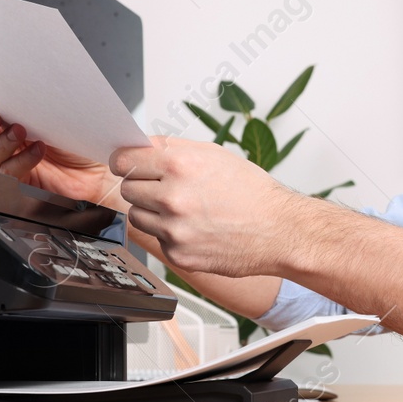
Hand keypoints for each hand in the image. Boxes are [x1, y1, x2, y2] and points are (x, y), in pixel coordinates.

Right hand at [0, 83, 120, 205]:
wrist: (103, 168)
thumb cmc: (83, 135)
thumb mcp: (62, 108)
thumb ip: (41, 96)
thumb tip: (31, 75)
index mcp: (13, 111)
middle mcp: (7, 134)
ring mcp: (12, 158)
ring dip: (2, 140)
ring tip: (20, 132)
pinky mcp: (21, 179)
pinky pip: (8, 171)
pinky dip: (21, 160)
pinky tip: (38, 151)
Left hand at [110, 136, 303, 277]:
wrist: (279, 231)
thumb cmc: (252, 192)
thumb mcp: (214, 154)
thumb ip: (172, 148)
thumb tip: (140, 146)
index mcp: (180, 165)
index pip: (123, 161)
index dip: (126, 162)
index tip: (130, 166)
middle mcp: (173, 197)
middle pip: (127, 189)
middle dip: (142, 186)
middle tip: (166, 188)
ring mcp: (174, 229)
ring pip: (136, 216)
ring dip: (152, 211)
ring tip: (182, 209)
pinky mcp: (178, 254)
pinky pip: (157, 239)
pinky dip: (169, 233)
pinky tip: (194, 228)